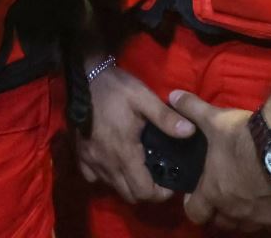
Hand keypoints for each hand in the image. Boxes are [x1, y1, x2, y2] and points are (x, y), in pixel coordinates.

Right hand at [75, 61, 187, 205]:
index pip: (143, 192)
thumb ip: (166, 118)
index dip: (159, 194)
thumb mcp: (144, 98)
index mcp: (124, 152)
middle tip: (156, 176)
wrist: (85, 76)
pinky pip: (93, 178)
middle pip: (129, 196)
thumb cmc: (116, 88)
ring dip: (127, 184)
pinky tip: (114, 163)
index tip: (169, 184)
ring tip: (138, 168)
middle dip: (145, 191)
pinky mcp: (80, 154)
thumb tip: (190, 132)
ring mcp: (90, 160)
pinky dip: (106, 177)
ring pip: (112, 187)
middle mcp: (106, 163)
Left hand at [168, 92, 270, 232]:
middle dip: (216, 211)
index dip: (192, 204)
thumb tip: (173, 95)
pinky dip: (263, 219)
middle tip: (220, 194)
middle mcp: (232, 211)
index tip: (196, 193)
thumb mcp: (215, 119)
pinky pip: (266, 228)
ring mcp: (257, 219)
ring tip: (242, 199)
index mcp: (213, 192)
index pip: (194, 213)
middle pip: (218, 223)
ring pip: (242, 228)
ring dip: (239, 217)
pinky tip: (265, 205)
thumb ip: (192, 109)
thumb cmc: (245, 136)